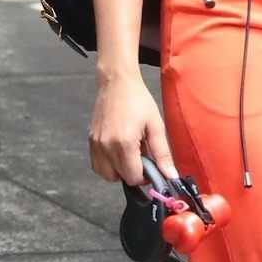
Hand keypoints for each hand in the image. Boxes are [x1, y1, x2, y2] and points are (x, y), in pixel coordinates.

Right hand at [88, 71, 173, 185]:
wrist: (117, 83)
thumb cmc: (138, 101)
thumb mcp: (156, 126)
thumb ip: (162, 154)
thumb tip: (171, 176)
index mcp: (124, 143)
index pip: (133, 177)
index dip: (145, 176)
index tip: (151, 165)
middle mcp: (106, 147)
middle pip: (120, 179)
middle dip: (133, 173)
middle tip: (142, 156)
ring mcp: (96, 145)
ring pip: (107, 175)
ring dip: (120, 171)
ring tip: (130, 154)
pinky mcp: (91, 141)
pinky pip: (97, 165)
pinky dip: (108, 166)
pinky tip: (119, 152)